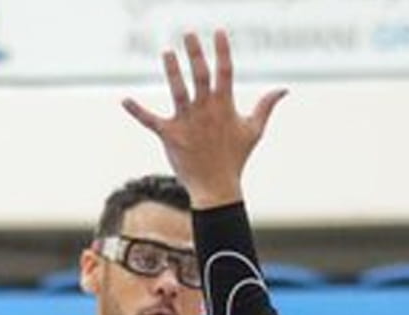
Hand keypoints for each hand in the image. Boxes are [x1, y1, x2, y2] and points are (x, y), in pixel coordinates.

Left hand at [122, 29, 286, 208]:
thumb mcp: (255, 130)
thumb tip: (284, 89)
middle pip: (200, 75)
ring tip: (166, 52)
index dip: (222, 51)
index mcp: (224, 106)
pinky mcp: (170, 134)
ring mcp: (187, 122)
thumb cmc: (236, 158)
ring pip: (178, 90)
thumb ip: (266, 106)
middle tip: (188, 34)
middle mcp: (205, 110)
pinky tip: (124, 100)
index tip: (218, 32)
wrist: (217, 188)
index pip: (225, 72)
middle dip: (195, 53)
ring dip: (171, 70)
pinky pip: (150, 120)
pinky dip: (137, 111)